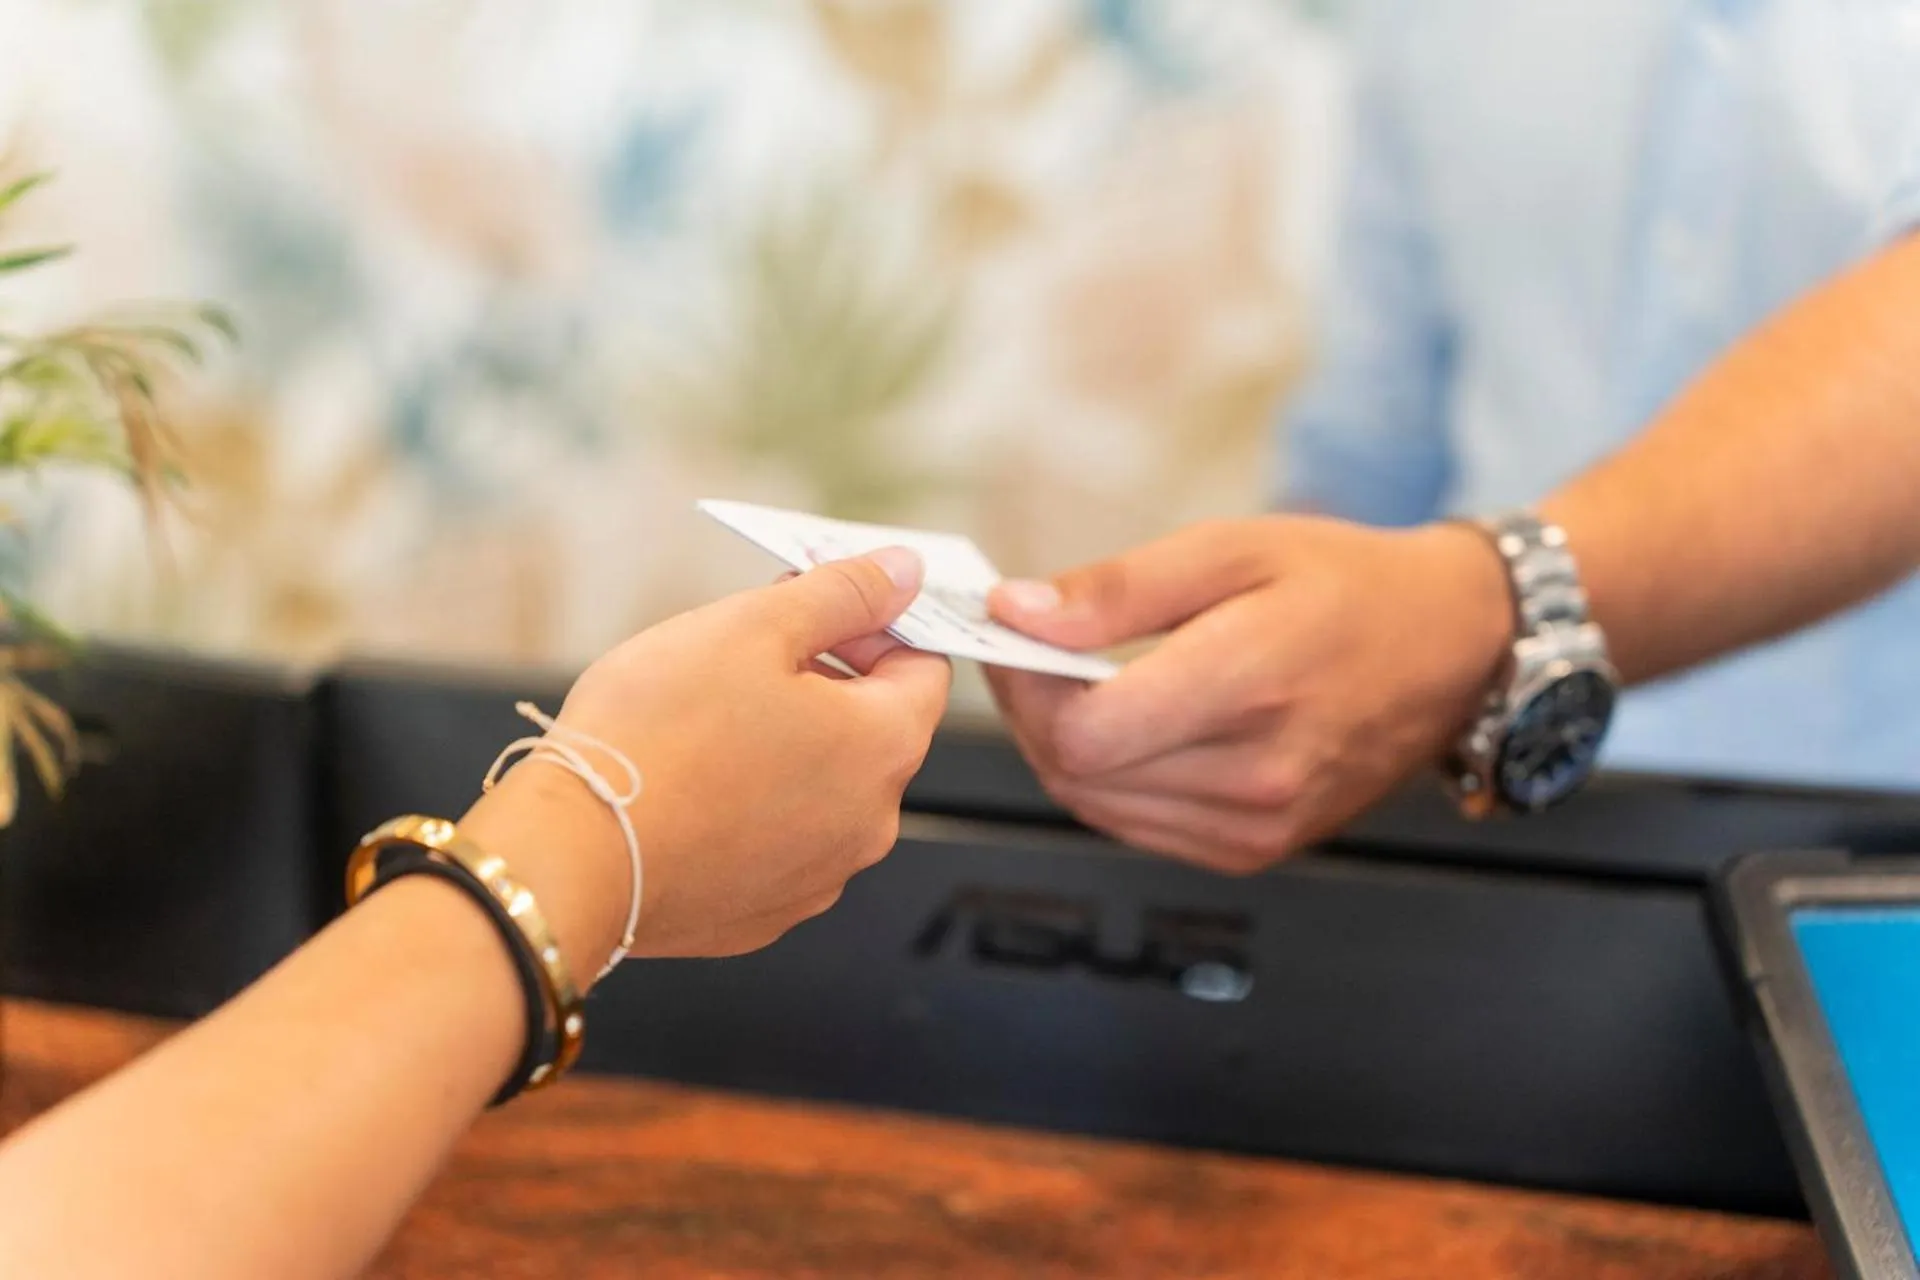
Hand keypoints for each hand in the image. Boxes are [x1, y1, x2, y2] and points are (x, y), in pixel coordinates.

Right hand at [467, 548, 949, 965]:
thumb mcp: (753, 627)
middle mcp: (871, 823)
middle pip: (874, 730)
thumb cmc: (656, 736)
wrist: (573, 856)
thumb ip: (844, 593)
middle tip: (743, 659)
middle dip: (823, 684)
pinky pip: (778, 841)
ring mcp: (820, 877)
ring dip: (786, 747)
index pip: (925, 669)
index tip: (811, 614)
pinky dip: (751, 807)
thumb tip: (903, 572)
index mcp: (884, 747)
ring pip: (825, 788)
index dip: (871, 627)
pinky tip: (692, 786)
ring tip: (706, 726)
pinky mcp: (765, 913)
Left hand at [986, 517, 1510, 872]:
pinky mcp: (1257, 848)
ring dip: (1065, 747)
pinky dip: (1110, 779)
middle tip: (1032, 651)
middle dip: (1032, 711)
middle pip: (1077, 773)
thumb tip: (1016, 614)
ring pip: (1098, 806)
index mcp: (1250, 686)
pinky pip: (1139, 826)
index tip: (1012, 636)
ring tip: (1077, 683)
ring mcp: (1259, 824)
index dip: (1022, 687)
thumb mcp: (1230, 549)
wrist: (1450, 647)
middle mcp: (1257, 774)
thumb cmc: (1344, 584)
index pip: (1082, 732)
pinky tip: (1127, 726)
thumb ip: (1116, 590)